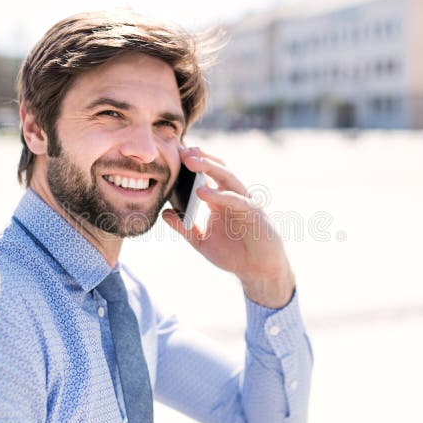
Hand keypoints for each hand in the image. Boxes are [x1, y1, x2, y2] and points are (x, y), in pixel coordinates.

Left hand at [161, 147, 294, 308]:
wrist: (258, 272)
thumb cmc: (233, 255)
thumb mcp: (201, 241)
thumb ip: (184, 227)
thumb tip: (164, 213)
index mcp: (220, 200)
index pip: (206, 174)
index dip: (192, 163)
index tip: (173, 152)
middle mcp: (233, 196)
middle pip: (217, 169)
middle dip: (200, 157)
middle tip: (181, 149)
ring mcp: (245, 202)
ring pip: (228, 178)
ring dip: (210, 167)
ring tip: (191, 161)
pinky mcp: (254, 213)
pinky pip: (236, 199)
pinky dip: (219, 194)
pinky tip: (201, 191)